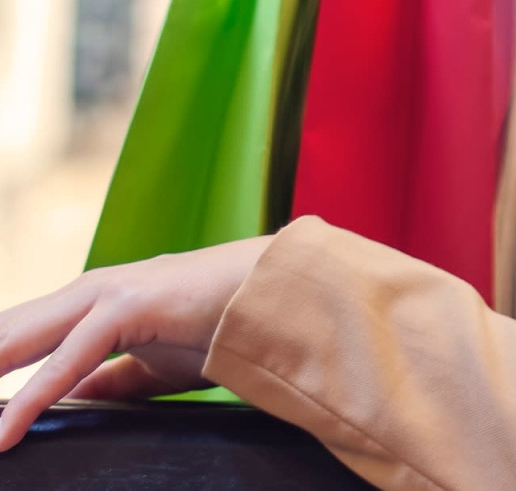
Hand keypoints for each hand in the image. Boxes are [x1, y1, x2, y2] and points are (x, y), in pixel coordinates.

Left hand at [0, 235, 271, 451]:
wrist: (277, 298)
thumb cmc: (221, 325)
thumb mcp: (151, 366)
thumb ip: (107, 381)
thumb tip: (63, 404)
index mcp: (85, 305)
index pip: (9, 341)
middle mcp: (83, 294)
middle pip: (0, 336)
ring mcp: (102, 295)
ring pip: (14, 342)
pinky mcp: (127, 307)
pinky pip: (66, 363)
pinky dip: (28, 398)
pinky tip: (4, 431)